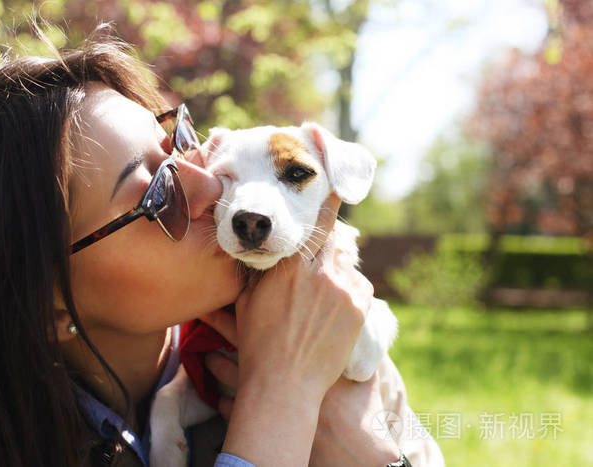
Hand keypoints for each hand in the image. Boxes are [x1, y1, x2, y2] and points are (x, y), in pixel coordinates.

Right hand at [201, 195, 376, 465]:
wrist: (284, 382)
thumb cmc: (258, 342)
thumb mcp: (248, 298)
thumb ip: (261, 268)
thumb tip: (261, 247)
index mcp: (288, 264)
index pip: (315, 222)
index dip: (328, 203)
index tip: (337, 188)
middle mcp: (317, 269)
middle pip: (334, 240)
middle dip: (329, 244)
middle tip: (321, 258)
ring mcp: (341, 288)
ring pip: (347, 264)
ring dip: (338, 270)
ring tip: (324, 294)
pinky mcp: (358, 307)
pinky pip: (361, 285)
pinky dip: (352, 290)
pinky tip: (336, 307)